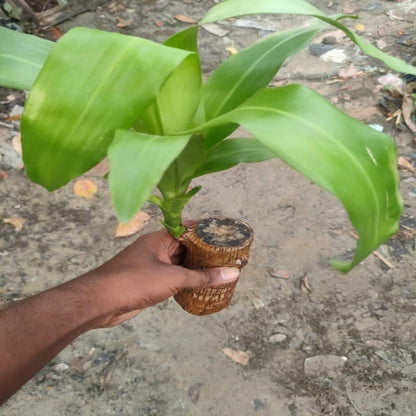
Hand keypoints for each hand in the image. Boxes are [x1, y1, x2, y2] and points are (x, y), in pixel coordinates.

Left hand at [85, 227, 239, 326]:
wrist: (99, 302)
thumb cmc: (135, 282)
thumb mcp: (172, 278)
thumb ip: (202, 277)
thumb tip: (232, 273)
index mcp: (160, 239)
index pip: (189, 229)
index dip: (207, 231)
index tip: (226, 236)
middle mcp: (156, 248)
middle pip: (185, 246)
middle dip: (205, 252)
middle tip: (228, 256)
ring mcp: (152, 265)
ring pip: (179, 263)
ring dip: (196, 268)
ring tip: (219, 270)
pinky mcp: (149, 281)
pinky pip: (172, 277)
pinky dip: (185, 280)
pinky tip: (200, 286)